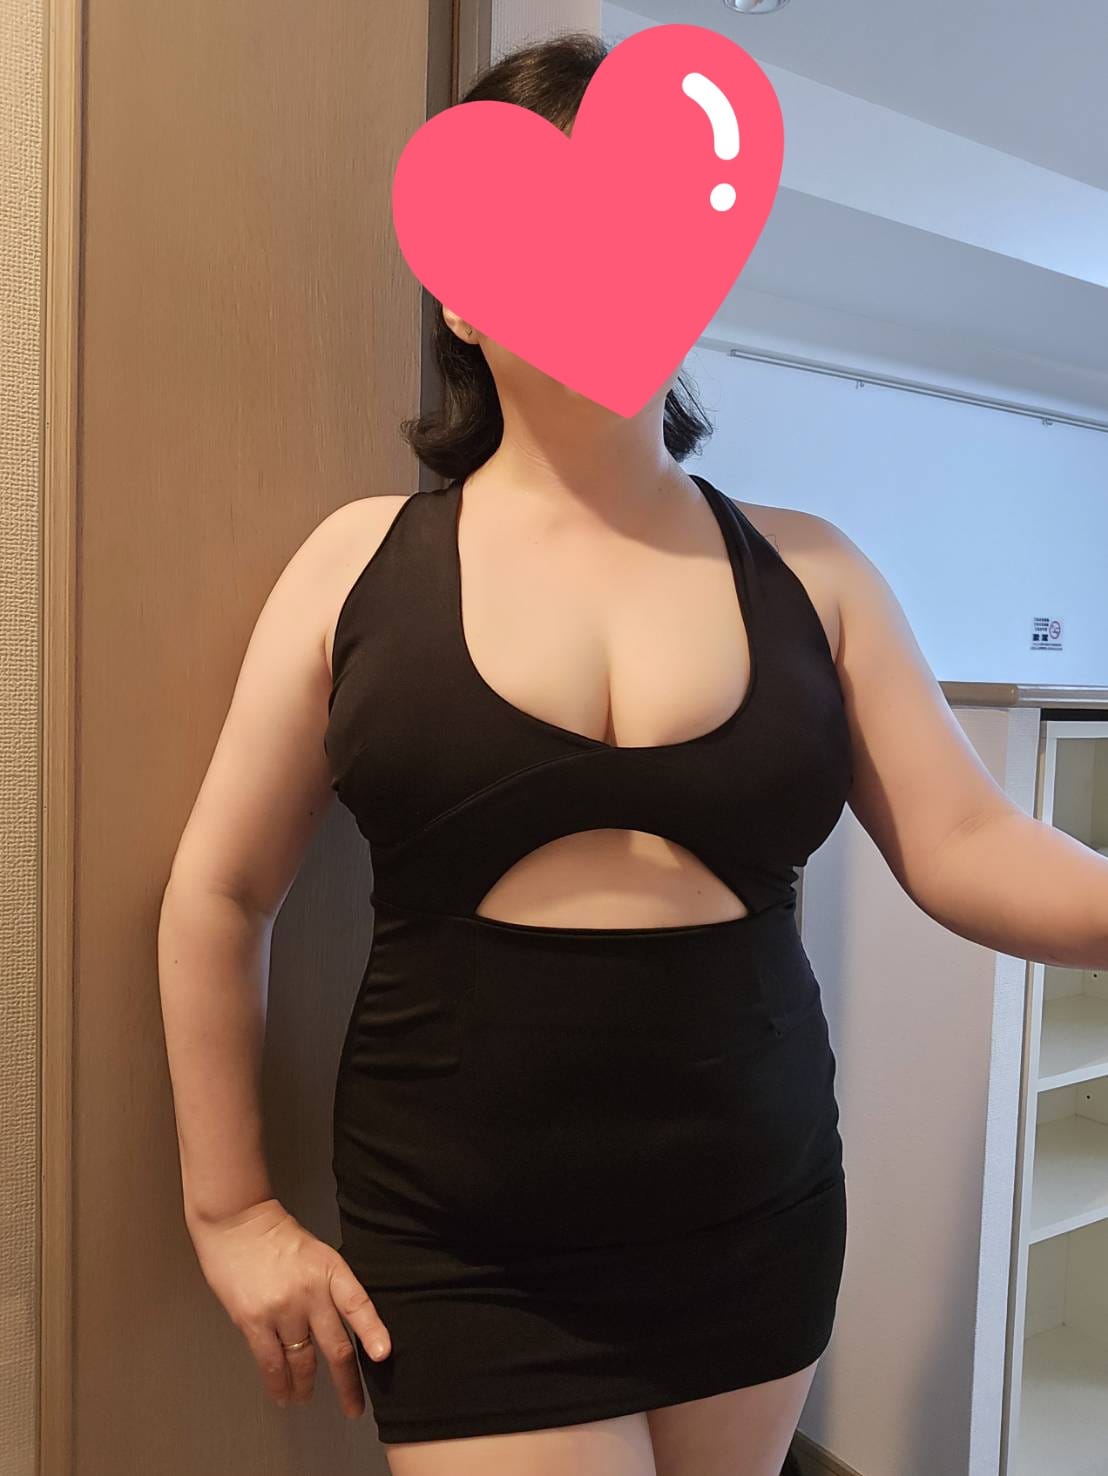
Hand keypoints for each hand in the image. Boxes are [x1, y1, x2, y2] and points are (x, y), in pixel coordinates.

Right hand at [188, 1197, 390, 1417]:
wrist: (238, 1223)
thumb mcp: (318, 1254)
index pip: (358, 1304)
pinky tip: (283, 1396)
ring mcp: (281, 1309)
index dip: (372, 1330)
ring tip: (306, 1398)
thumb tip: (344, 1326)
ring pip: (301, 1361)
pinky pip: (270, 1362)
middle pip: (335, 1346)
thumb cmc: (280, 1238)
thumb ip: (331, 1288)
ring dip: (305, 1386)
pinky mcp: (253, 1321)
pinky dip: (278, 1384)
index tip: (384, 1355)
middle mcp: (310, 1292)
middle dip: (347, 1383)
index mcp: (331, 1271)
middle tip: (354, 1408)